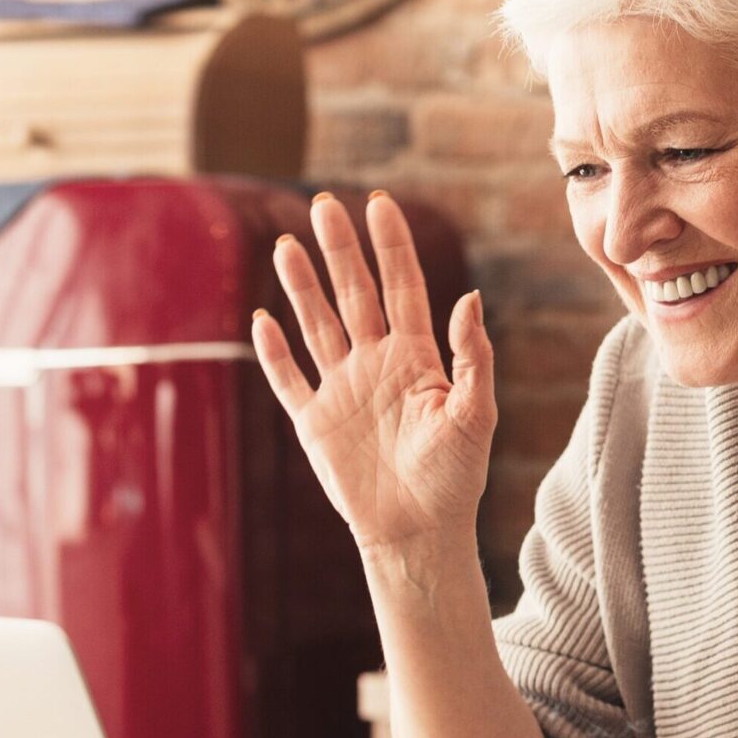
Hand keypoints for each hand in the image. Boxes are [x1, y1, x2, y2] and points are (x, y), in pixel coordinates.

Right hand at [251, 191, 495, 557]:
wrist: (419, 533)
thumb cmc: (456, 478)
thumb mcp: (476, 416)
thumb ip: (473, 358)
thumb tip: (469, 298)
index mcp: (416, 357)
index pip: (401, 287)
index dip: (391, 246)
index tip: (379, 205)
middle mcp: (376, 364)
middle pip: (354, 294)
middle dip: (339, 250)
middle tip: (324, 204)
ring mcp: (342, 390)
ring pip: (317, 325)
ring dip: (302, 287)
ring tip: (287, 245)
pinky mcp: (315, 423)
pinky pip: (288, 380)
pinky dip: (273, 353)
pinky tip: (261, 320)